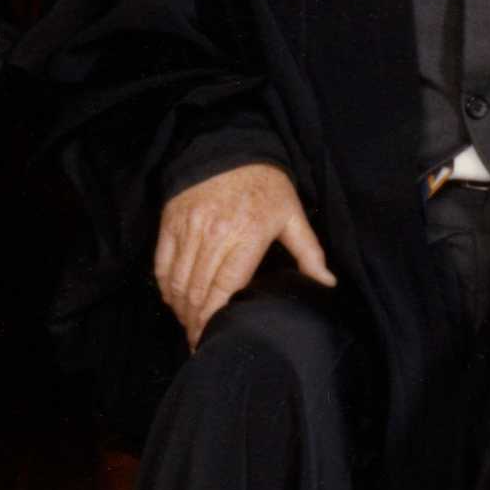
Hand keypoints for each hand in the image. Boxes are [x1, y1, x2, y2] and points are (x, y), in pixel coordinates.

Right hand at [151, 161, 330, 346]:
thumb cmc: (266, 185)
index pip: (224, 288)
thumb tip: (327, 285)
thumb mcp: (293, 215)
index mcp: (246, 236)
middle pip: (198, 290)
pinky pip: (162, 263)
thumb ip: (309, 253)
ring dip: (180, 309)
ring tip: (188, 327)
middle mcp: (214, 234)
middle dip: (196, 323)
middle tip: (198, 343)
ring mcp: (189, 228)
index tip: (213, 340)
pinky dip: (165, 287)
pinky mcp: (171, 222)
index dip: (215, 319)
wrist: (231, 146)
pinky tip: (174, 301)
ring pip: (178, 281)